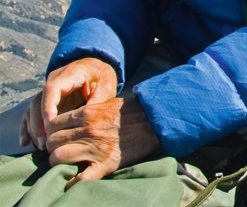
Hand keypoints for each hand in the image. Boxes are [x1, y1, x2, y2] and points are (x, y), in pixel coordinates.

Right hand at [20, 57, 117, 151]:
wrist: (97, 69)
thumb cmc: (103, 77)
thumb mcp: (106, 85)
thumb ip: (97, 101)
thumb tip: (86, 120)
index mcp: (69, 73)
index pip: (51, 89)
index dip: (48, 108)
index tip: (50, 127)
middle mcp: (53, 80)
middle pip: (38, 101)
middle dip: (39, 123)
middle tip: (45, 143)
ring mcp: (47, 90)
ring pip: (32, 109)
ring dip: (34, 128)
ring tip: (41, 146)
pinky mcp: (45, 100)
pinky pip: (31, 113)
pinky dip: (27, 127)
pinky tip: (25, 142)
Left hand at [45, 94, 159, 186]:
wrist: (155, 119)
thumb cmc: (132, 111)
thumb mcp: (107, 103)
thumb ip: (87, 111)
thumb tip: (68, 120)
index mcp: (87, 113)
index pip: (52, 124)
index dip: (51, 132)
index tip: (57, 137)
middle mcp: (87, 130)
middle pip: (51, 142)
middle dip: (52, 148)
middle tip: (61, 150)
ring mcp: (95, 148)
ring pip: (57, 159)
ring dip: (59, 163)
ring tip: (67, 163)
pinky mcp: (105, 164)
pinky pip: (80, 179)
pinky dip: (73, 183)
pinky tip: (73, 181)